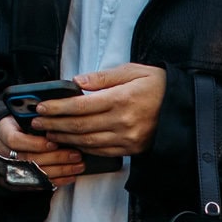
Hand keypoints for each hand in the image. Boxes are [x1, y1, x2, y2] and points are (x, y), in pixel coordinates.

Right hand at [0, 114, 83, 187]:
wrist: (3, 143)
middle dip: (56, 158)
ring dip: (61, 170)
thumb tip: (56, 115)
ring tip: (79, 165)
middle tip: (76, 154)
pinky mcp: (20, 182)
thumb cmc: (17, 126)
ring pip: (37, 173)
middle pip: (30, 159)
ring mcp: (12, 170)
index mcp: (3, 133)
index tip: (54, 143)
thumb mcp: (20, 116)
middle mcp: (5, 154)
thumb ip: (34, 116)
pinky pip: (40, 184)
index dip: (36, 143)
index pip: (16, 141)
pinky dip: (58, 181)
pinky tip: (71, 175)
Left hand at [34, 62, 166, 156]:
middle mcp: (122, 121)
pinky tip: (71, 142)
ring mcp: (127, 138)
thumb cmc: (158, 85)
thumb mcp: (133, 71)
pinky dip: (83, 148)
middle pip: (79, 125)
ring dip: (64, 138)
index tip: (41, 107)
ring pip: (87, 141)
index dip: (57, 108)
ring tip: (49, 133)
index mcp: (121, 99)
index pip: (80, 106)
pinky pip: (101, 151)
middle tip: (36, 122)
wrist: (184, 107)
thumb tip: (77, 82)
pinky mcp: (131, 149)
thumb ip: (103, 78)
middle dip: (54, 124)